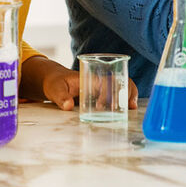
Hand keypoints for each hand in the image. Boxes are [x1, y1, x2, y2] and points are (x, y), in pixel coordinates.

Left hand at [21, 56, 139, 110]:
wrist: (54, 80)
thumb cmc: (55, 82)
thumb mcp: (55, 89)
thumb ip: (61, 97)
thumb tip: (68, 106)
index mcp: (90, 77)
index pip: (106, 80)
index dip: (110, 92)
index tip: (103, 106)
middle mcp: (99, 80)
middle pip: (120, 80)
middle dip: (127, 91)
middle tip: (128, 107)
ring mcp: (101, 86)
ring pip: (121, 85)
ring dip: (129, 94)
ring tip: (131, 108)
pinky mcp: (101, 93)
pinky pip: (117, 93)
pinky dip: (125, 98)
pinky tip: (127, 109)